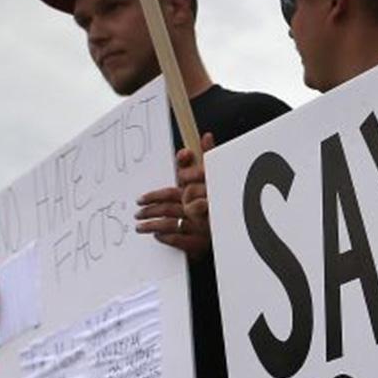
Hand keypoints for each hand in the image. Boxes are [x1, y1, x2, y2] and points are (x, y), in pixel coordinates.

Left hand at [137, 136, 213, 255]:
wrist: (240, 224)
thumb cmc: (225, 199)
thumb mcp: (217, 175)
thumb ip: (209, 156)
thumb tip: (207, 135)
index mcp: (202, 191)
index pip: (174, 190)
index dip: (155, 195)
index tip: (141, 199)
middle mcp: (201, 207)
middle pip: (169, 207)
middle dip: (150, 210)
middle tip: (137, 213)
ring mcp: (202, 226)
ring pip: (171, 223)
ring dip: (152, 225)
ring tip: (139, 227)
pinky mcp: (202, 242)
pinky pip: (180, 239)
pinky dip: (167, 238)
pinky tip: (157, 236)